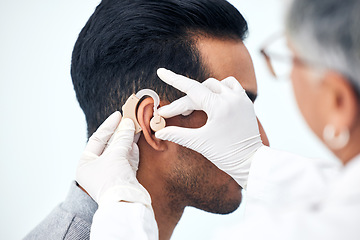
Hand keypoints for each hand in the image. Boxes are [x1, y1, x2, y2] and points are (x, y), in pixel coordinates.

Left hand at [76, 111, 150, 206]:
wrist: (125, 203)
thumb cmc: (112, 180)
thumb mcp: (115, 154)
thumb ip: (122, 137)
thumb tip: (128, 123)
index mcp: (85, 164)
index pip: (97, 139)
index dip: (108, 126)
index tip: (118, 115)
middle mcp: (95, 169)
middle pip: (109, 145)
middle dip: (120, 132)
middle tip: (129, 119)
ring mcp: (109, 174)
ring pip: (119, 152)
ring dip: (127, 140)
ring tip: (135, 126)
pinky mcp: (122, 178)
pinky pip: (126, 160)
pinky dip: (131, 151)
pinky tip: (136, 141)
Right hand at [155, 68, 262, 187]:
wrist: (252, 162)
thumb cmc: (225, 154)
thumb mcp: (199, 143)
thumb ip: (177, 134)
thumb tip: (159, 133)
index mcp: (219, 107)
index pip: (191, 88)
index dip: (173, 79)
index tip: (160, 72)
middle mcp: (231, 98)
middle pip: (200, 90)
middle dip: (185, 102)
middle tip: (172, 113)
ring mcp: (240, 98)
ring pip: (215, 84)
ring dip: (202, 91)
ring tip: (193, 106)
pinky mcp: (246, 102)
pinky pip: (231, 86)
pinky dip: (220, 89)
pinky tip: (213, 98)